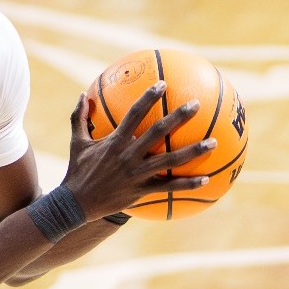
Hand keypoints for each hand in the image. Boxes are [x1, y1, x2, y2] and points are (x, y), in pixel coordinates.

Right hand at [61, 84, 215, 219]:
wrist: (75, 204)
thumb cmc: (77, 170)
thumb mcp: (76, 142)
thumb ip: (80, 117)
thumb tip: (82, 94)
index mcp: (114, 141)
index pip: (134, 113)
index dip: (149, 97)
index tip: (163, 84)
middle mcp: (128, 156)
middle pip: (158, 132)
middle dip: (179, 117)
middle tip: (196, 104)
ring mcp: (137, 174)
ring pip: (170, 161)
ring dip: (194, 151)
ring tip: (214, 142)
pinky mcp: (141, 191)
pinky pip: (168, 187)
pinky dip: (187, 184)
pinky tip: (205, 180)